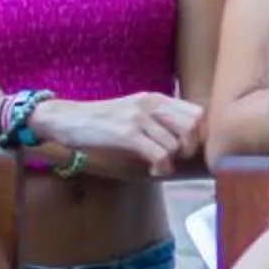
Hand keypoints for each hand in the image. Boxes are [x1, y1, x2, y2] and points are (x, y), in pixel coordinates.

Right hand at [38, 91, 204, 174]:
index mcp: (157, 98)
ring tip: (160, 165)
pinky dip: (162, 167)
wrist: (68, 119)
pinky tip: (154, 170)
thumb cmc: (103, 120)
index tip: (188, 148)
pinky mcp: (127, 134)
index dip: (200, 135)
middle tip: (178, 158)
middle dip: (190, 148)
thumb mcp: (136, 111)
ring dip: (172, 161)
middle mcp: (152, 104)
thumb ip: (160, 119)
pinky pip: (159, 154)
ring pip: (175, 144)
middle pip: (192, 126)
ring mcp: (139, 118)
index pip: (197, 113)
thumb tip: (187, 138)